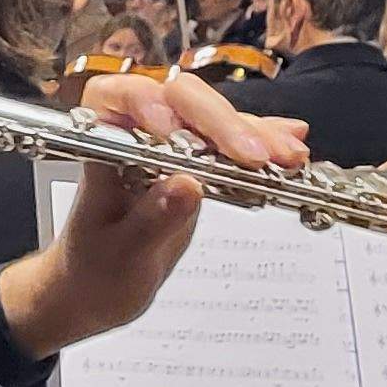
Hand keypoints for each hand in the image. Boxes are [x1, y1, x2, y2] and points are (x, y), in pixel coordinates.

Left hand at [0, 72, 308, 356]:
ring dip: (254, 133)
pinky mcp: (200, 164)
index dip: (146, 103)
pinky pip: (232, 144)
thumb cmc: (93, 271)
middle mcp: (139, 134)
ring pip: (215, 120)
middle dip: (221, 122)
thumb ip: (151, 220)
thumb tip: (188, 184)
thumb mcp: (120, 256)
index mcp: (102, 145)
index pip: (119, 97)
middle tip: (255, 155)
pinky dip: (263, 142)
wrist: (96, 290)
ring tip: (290, 157)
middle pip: (181, 102)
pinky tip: (292, 143)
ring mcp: (174, 146)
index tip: (172, 131)